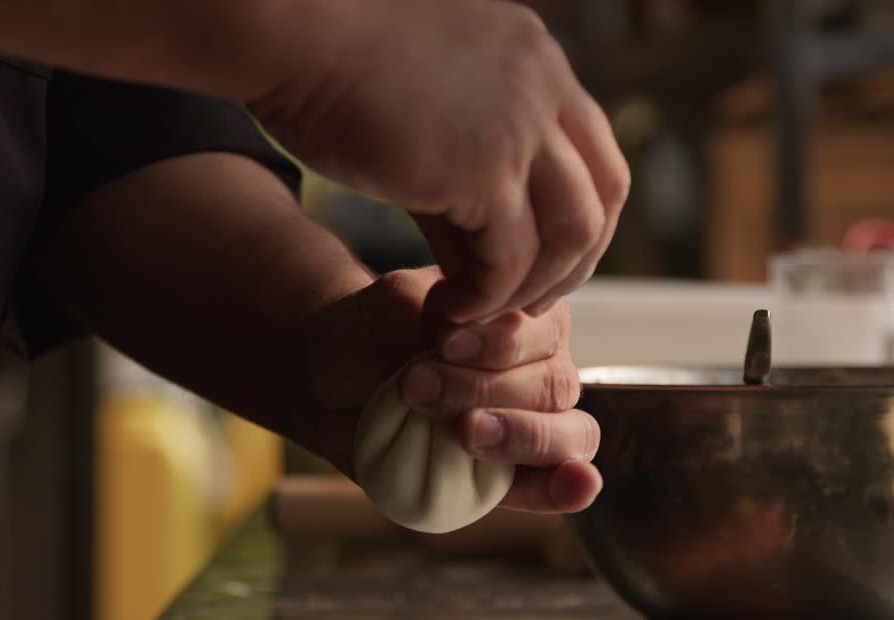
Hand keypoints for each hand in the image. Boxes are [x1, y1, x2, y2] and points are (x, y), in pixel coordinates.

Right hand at [250, 0, 629, 323]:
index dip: (582, 220)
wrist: (288, 33)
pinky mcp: (483, 169)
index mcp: (536, 62)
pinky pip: (510, 261)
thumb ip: (467, 184)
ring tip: (479, 313)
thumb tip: (482, 268)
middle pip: (605, 196)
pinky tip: (447, 310)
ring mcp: (520, 126)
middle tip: (526, 306)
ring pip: (570, 235)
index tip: (544, 263)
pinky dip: (485, 300)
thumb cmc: (333, 68)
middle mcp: (543, 88)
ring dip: (533, 289)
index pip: (597, 155)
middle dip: (576, 263)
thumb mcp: (429, 118)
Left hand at [302, 267, 601, 513]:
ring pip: (571, 434)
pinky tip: (575, 486)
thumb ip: (428, 309)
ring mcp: (536, 425)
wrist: (333, 376)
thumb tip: (456, 324)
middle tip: (416, 387)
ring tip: (464, 433)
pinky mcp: (510, 476)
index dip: (499, 343)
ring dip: (521, 435)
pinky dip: (565, 488)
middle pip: (555, 387)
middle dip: (485, 390)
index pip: (544, 333)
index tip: (442, 344)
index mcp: (531, 320)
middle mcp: (545, 370)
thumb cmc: (375, 333)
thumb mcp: (393, 305)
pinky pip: (551, 486)